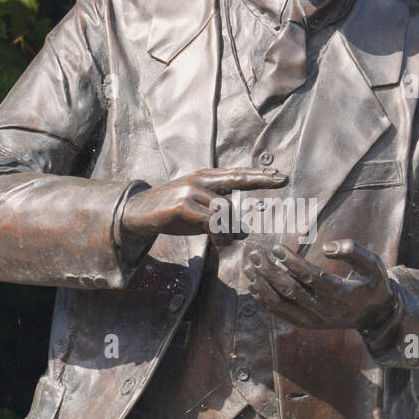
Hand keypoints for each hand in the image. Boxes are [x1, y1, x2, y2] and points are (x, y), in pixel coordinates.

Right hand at [121, 166, 287, 246]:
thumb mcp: (198, 217)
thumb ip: (219, 219)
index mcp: (204, 179)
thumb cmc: (170, 214)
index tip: (280, 176)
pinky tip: (219, 243)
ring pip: (225, 209)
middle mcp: (199, 180)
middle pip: (237, 180)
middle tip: (281, 180)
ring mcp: (191, 190)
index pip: (236, 175)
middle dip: (260, 180)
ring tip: (225, 242)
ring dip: (230, 229)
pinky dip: (220, 234)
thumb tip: (243, 230)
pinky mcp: (183, 205)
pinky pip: (212, 221)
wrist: (137, 214)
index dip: (258, 176)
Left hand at [244, 238, 395, 330]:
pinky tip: (253, 285)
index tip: (277, 248)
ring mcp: (314, 320)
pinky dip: (265, 300)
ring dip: (262, 285)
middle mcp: (325, 310)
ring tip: (249, 267)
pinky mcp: (306, 324)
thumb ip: (354, 251)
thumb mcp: (374, 265)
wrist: (374, 315)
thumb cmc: (372, 284)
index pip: (311, 278)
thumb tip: (327, 247)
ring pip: (282, 304)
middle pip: (291, 290)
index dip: (293, 263)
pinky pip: (281, 314)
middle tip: (255, 254)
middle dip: (270, 271)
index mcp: (341, 294)